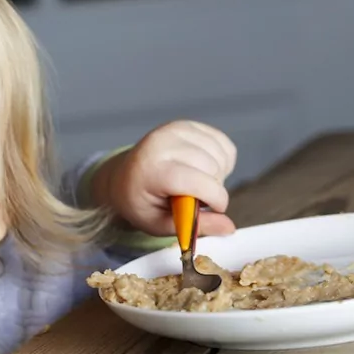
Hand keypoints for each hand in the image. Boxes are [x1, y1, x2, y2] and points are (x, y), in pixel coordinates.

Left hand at [91, 120, 236, 236]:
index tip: (214, 208)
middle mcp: (162, 143)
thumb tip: (229, 228)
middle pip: (212, 168)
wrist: (124, 178)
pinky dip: (221, 160)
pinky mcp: (188, 125)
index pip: (197, 181)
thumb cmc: (141, 203)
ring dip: (219, 175)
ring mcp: (175, 130)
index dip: (215, 198)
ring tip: (197, 184)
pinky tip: (203, 169)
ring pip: (220, 155)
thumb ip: (194, 226)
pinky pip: (222, 144)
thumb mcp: (160, 224)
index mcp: (151, 170)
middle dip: (214, 189)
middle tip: (196, 198)